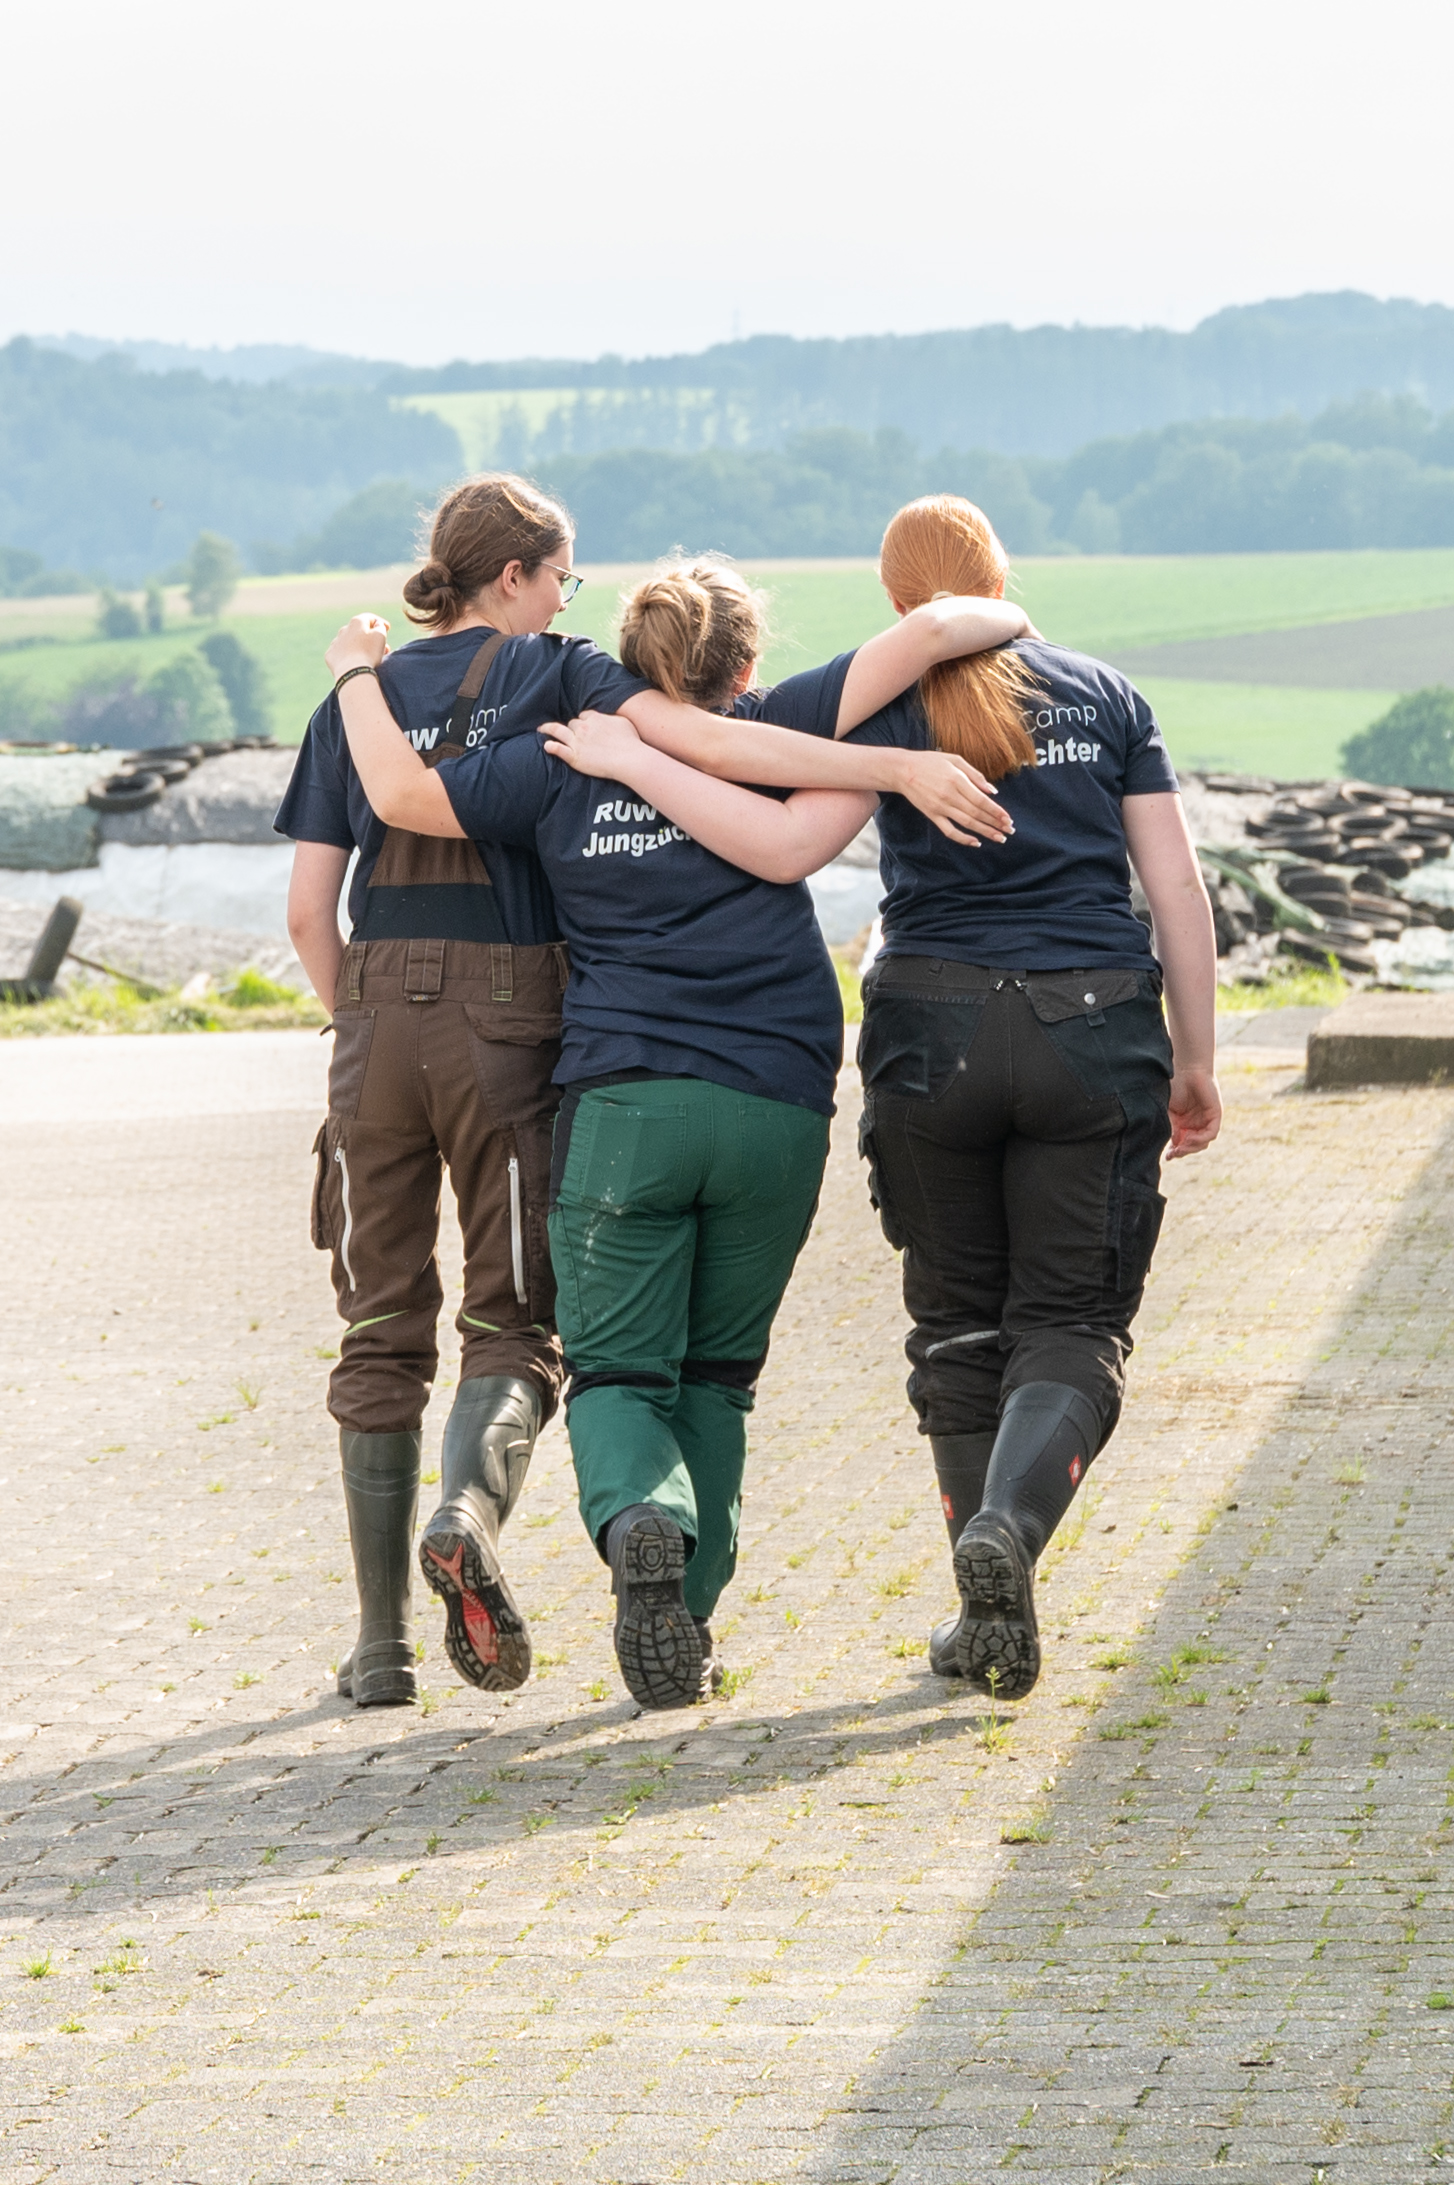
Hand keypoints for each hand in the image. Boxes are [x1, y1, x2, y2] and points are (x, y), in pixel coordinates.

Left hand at [325, 613, 389, 680]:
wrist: (352, 673)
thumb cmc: (369, 653)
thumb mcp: (380, 636)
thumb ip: (380, 627)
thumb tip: (376, 624)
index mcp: (357, 622)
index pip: (370, 618)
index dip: (380, 622)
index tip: (388, 628)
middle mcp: (344, 629)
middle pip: (359, 631)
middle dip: (371, 638)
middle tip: (383, 648)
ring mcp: (335, 643)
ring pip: (350, 642)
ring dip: (360, 647)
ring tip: (369, 658)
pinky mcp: (330, 656)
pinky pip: (341, 654)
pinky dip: (349, 656)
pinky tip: (355, 664)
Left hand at [540, 709, 643, 779]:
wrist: (629, 758)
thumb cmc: (631, 742)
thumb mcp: (623, 722)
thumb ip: (612, 718)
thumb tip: (608, 719)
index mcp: (595, 718)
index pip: (584, 716)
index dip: (583, 721)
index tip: (584, 725)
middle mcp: (584, 727)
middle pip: (572, 723)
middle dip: (571, 727)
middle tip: (571, 733)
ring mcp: (578, 742)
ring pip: (559, 731)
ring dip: (548, 729)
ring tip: (541, 729)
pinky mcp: (575, 756)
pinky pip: (559, 749)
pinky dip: (551, 747)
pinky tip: (546, 746)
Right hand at [897, 750, 1012, 844]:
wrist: (902, 770)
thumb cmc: (930, 762)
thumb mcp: (955, 760)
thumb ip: (975, 775)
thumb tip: (993, 791)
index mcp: (957, 780)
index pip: (981, 800)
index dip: (996, 811)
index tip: (1008, 818)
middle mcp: (950, 796)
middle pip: (977, 813)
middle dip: (995, 823)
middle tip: (1009, 830)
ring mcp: (940, 807)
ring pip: (967, 823)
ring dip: (985, 832)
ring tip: (999, 838)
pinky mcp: (932, 815)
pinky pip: (949, 831)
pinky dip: (963, 838)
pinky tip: (976, 842)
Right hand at [1167, 1066, 1220, 1157]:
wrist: (1186, 1069)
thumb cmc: (1174, 1085)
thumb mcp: (1167, 1111)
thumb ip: (1169, 1128)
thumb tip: (1169, 1147)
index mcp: (1183, 1123)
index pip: (1181, 1143)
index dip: (1175, 1152)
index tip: (1167, 1157)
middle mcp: (1196, 1123)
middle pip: (1193, 1146)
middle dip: (1183, 1152)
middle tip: (1174, 1153)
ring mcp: (1206, 1120)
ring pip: (1202, 1143)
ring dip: (1192, 1148)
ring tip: (1181, 1146)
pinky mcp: (1215, 1116)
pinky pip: (1210, 1134)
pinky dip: (1200, 1139)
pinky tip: (1189, 1138)